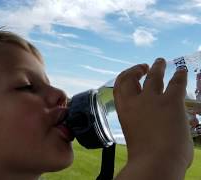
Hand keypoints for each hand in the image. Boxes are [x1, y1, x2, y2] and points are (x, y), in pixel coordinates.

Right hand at [114, 58, 192, 178]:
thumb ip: (143, 128)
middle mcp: (135, 101)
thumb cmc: (145, 158)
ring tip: (161, 61)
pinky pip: (176, 82)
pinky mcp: (172, 102)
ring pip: (154, 76)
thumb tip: (156, 131)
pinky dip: (180, 75)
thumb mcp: (136, 137)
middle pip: (131, 78)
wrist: (156, 161)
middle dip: (136, 70)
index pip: (119, 87)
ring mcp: (153, 100)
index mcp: (124, 111)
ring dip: (158, 67)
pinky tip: (183, 71)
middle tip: (144, 67)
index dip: (124, 77)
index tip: (132, 75)